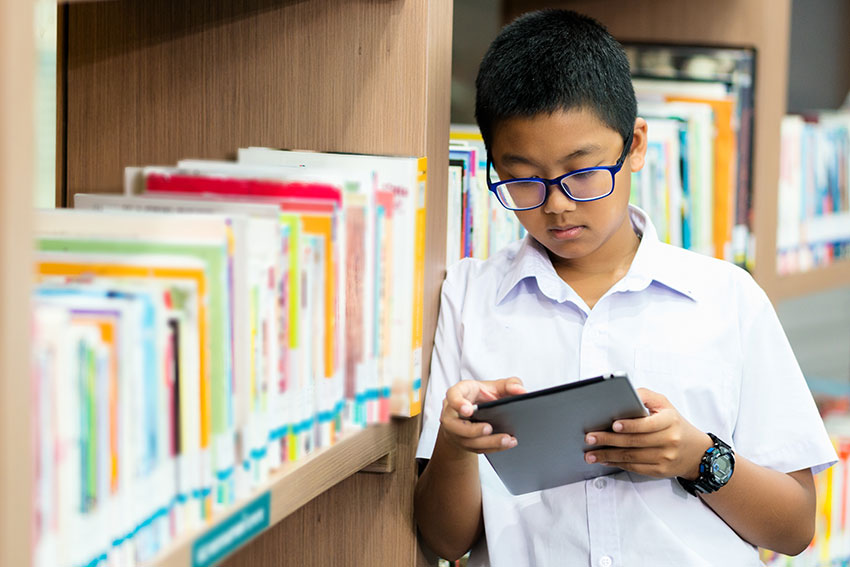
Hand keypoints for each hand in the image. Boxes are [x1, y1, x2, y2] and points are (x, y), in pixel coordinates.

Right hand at [438, 378, 526, 454]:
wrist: (477, 413)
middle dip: (472, 430)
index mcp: (459, 393)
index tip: (468, 410)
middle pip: (455, 425)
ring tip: (506, 439)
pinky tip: (507, 444)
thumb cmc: (484, 396)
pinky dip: (492, 447)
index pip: (452, 396)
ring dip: (487, 442)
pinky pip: (476, 449)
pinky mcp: (465, 442)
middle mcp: (453, 413)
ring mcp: (456, 430)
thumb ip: (510, 384)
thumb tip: (521, 391)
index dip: (457, 403)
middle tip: (489, 428)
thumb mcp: (497, 386)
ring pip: (466, 440)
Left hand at [583, 388, 712, 478]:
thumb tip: (624, 393)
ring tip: (591, 454)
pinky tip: (605, 460)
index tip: (613, 425)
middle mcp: (669, 440)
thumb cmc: (674, 424)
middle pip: (634, 442)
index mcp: (669, 421)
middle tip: (590, 438)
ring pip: (632, 457)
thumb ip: (644, 395)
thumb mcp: (664, 404)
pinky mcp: (660, 471)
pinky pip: (635, 468)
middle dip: (609, 440)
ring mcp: (665, 457)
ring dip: (608, 455)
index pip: (647, 424)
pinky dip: (617, 464)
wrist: (697, 452)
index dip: (630, 425)